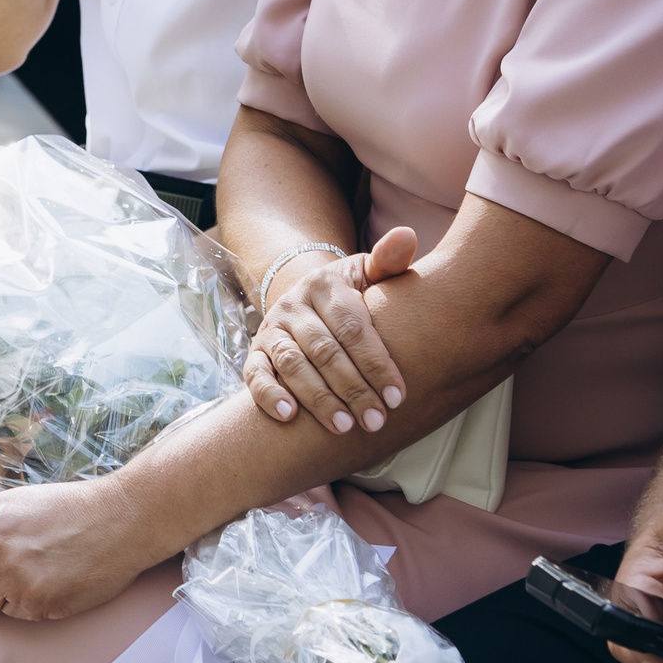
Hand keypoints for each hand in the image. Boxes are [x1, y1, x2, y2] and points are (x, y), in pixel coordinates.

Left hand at [0, 478, 170, 621]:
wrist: (121, 517)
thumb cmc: (69, 508)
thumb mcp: (13, 503)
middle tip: (12, 567)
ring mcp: (11, 576)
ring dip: (2, 598)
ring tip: (32, 572)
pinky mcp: (34, 600)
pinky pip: (13, 616)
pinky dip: (30, 604)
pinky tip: (52, 579)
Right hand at [246, 226, 417, 434]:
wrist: (307, 298)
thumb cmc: (352, 294)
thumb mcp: (368, 274)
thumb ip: (389, 260)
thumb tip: (407, 236)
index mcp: (325, 285)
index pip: (353, 328)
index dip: (376, 363)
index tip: (398, 396)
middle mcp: (294, 305)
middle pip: (325, 351)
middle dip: (353, 389)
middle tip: (376, 421)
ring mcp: (272, 329)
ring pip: (293, 365)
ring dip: (318, 399)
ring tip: (343, 427)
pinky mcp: (255, 352)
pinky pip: (255, 374)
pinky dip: (269, 395)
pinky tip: (289, 417)